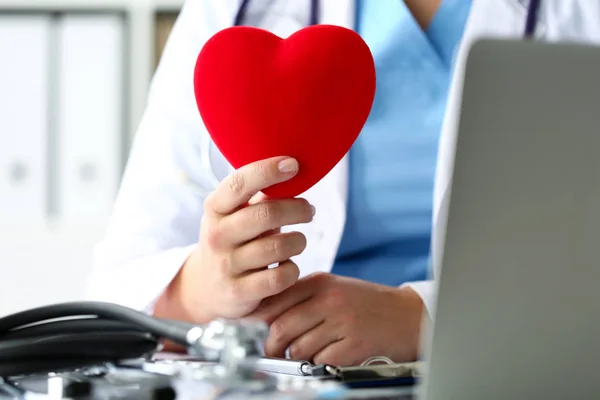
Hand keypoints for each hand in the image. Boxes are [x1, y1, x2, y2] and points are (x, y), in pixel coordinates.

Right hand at [155, 156, 314, 322]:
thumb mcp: (234, 214)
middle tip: (309, 210)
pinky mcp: (240, 292)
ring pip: (279, 246)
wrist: (204, 287)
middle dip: (297, 209)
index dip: (268, 171)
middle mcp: (217, 235)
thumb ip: (259, 196)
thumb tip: (294, 170)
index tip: (294, 165)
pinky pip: (281, 277)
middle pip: (267, 214)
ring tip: (298, 241)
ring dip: (298, 241)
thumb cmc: (232, 240)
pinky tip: (288, 265)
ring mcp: (227, 265)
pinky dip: (292, 269)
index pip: (240, 183)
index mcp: (215, 208)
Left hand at [248, 272, 425, 365]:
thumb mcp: (334, 288)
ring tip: (303, 354)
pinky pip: (320, 361)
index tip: (250, 330)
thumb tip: (265, 314)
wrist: (409, 315)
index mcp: (319, 282)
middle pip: (281, 327)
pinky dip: (318, 364)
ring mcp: (342, 322)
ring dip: (295, 357)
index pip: (275, 300)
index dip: (257, 319)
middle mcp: (329, 299)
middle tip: (271, 353)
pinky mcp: (353, 345)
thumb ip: (303, 297)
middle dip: (271, 346)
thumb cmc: (368, 303)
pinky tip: (327, 357)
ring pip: (298, 347)